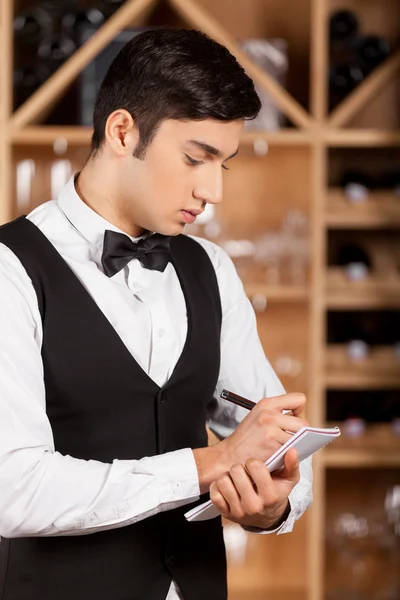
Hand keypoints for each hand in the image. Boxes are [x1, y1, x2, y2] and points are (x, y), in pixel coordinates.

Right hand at [193, 392, 307, 492]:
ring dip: (295, 446)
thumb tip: (304, 422)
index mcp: (266, 404)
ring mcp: (271, 430)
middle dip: (301, 434)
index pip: (299, 399)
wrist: (228, 456)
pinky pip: (292, 451)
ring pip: (300, 439)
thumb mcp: (258, 416)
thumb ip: (279, 414)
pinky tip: (277, 456)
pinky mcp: (273, 447)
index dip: (300, 411)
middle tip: (289, 440)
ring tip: (281, 448)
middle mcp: (269, 414)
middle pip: (304, 423)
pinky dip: (287, 455)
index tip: (293, 420)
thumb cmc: (246, 439)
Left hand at [209, 448, 299, 528]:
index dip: (253, 462)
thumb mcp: (288, 480)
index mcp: (270, 496)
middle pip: (236, 471)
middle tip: (244, 472)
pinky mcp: (226, 514)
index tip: (254, 466)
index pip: (255, 466)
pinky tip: (227, 487)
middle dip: (239, 467)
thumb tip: (292, 450)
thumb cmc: (277, 493)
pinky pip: (214, 493)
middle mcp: (254, 506)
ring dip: (228, 476)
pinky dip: (218, 486)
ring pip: (223, 481)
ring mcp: (239, 512)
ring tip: (236, 479)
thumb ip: (291, 465)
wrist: (266, 518)